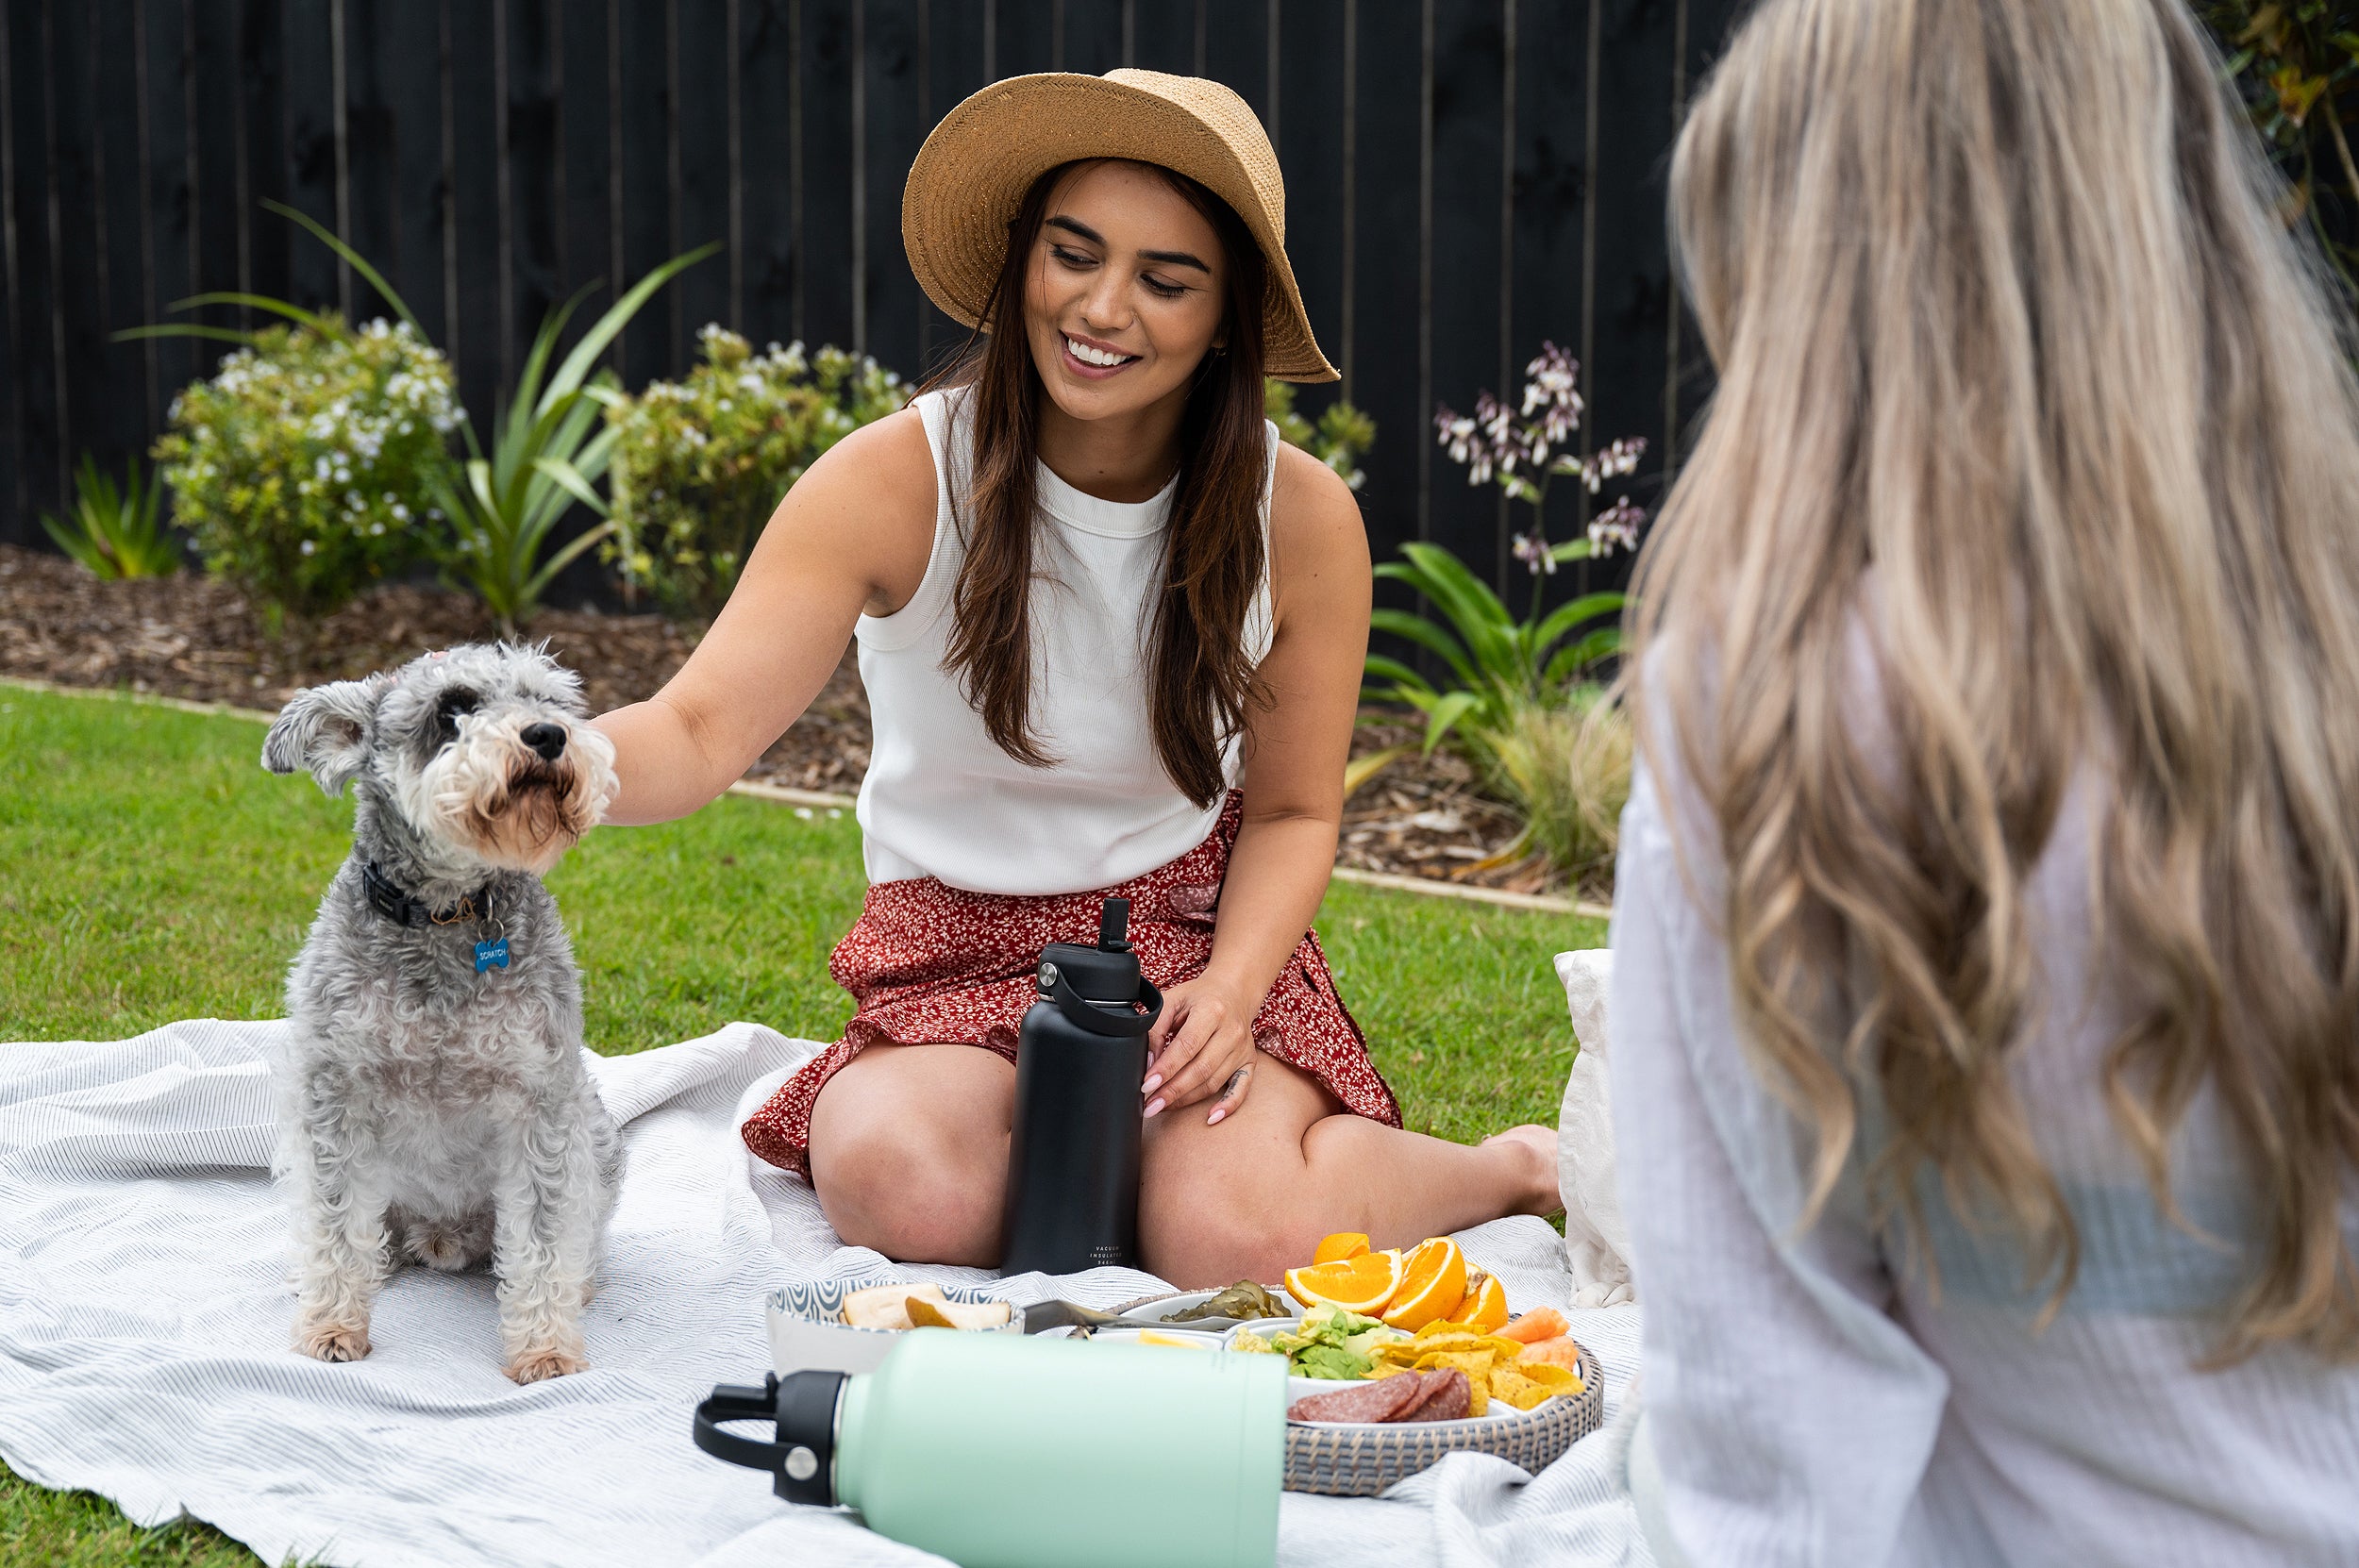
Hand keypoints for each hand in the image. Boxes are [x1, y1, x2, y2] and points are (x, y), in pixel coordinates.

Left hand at [1143, 973, 1262, 1124]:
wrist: (1233, 991)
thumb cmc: (1198, 997)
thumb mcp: (1172, 1000)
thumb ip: (1156, 1028)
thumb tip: (1147, 1062)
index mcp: (1211, 1010)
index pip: (1187, 1046)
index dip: (1166, 1068)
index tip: (1147, 1085)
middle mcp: (1231, 1031)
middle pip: (1201, 1068)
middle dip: (1172, 1091)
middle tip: (1150, 1105)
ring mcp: (1243, 1049)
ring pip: (1214, 1081)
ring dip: (1187, 1099)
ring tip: (1163, 1107)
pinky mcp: (1249, 1061)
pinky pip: (1242, 1088)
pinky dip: (1228, 1105)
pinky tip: (1211, 1117)